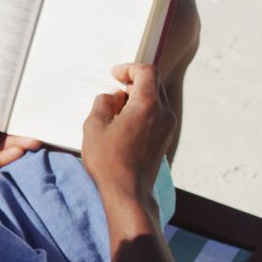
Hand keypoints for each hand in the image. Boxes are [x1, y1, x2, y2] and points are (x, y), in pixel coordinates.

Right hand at [81, 64, 175, 200]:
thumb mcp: (94, 125)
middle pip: (153, 84)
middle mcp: (163, 113)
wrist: (128, 193)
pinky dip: (143, 111)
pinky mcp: (166, 139)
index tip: (115, 74)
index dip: (130, 68)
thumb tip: (112, 97)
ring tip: (116, 110)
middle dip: (134, 82)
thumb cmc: (109, 161)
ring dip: (138, 98)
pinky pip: (157, 115)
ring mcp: (168, 127)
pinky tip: (125, 125)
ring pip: (156, 100)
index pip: (147, 71)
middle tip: (115, 90)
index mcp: (147, 105)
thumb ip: (103, 102)